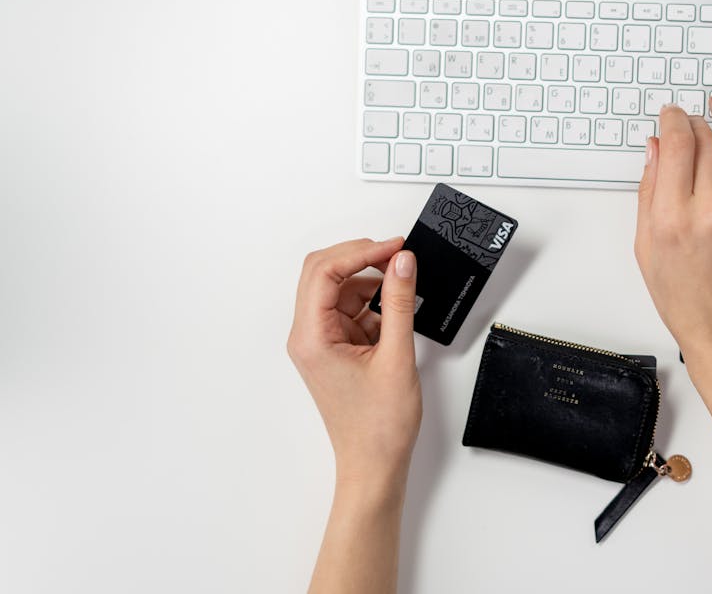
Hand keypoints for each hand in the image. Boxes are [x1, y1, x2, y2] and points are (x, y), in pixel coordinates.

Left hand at [287, 237, 421, 488]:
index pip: (324, 272)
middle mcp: (308, 336)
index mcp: (311, 337)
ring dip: (370, 282)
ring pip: (339, 289)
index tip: (395, 247)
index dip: (361, 251)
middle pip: (324, 273)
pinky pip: (350, 310)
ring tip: (404, 286)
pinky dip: (373, 303)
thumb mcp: (397, 355)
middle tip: (397, 255)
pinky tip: (396, 311)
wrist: (374, 464)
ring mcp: (320, 341)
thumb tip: (403, 262)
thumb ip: (399, 302)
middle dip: (361, 258)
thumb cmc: (379, 426)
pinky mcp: (335, 348)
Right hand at [634, 94, 711, 388]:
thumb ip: (649, 194)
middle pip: (705, 140)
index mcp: (672, 218)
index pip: (675, 145)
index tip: (670, 115)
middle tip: (691, 117)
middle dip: (695, 120)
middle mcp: (709, 211)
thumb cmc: (686, 301)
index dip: (672, 120)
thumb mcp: (647, 249)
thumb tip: (654, 151)